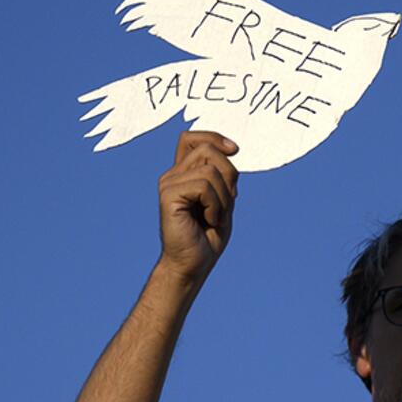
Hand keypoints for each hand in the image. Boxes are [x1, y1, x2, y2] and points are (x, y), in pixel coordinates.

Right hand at [156, 132, 238, 284]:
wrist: (193, 264)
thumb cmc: (209, 235)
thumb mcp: (224, 198)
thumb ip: (224, 173)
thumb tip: (230, 149)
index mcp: (183, 174)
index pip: (191, 138)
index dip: (214, 137)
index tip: (234, 150)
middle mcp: (173, 175)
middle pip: (209, 150)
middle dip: (229, 176)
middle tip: (223, 204)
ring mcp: (168, 184)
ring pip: (211, 170)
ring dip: (223, 197)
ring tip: (214, 216)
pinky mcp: (168, 195)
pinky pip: (204, 186)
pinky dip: (215, 205)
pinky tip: (208, 220)